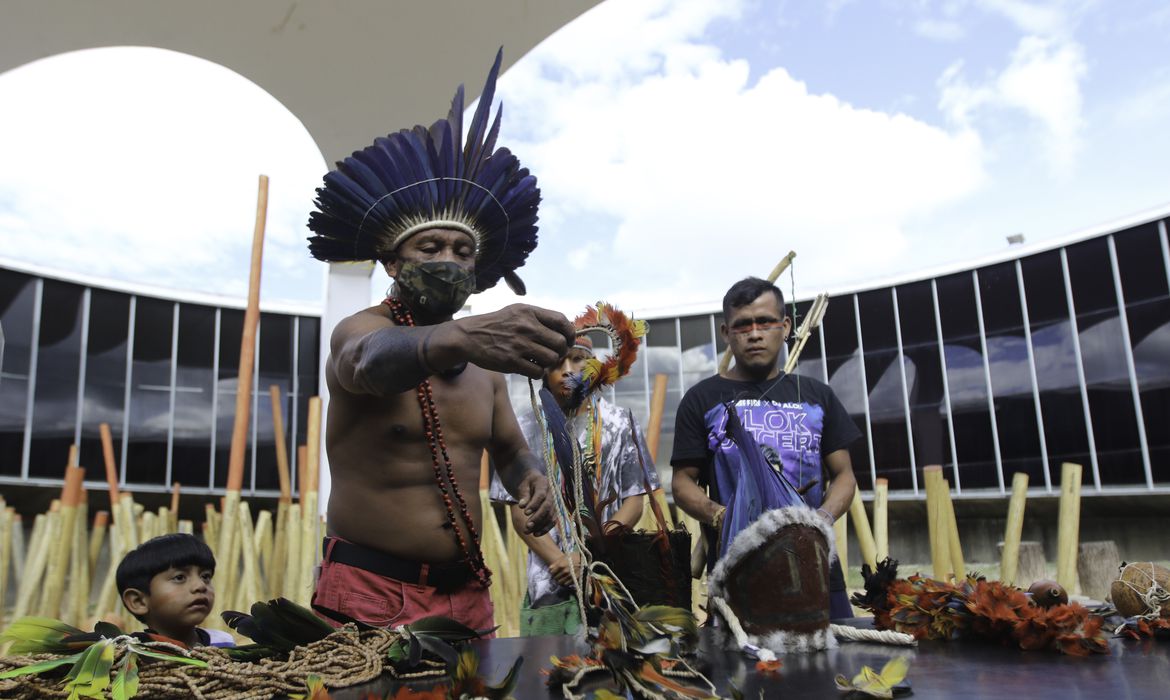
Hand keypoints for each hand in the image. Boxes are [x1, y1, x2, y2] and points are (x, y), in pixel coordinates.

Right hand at [454, 304, 574, 377]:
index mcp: (529, 312)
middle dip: (561, 351)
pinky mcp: (511, 362)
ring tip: (540, 361)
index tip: (568, 340)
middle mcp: (526, 327)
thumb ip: (538, 318)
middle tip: (554, 354)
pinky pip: (537, 371)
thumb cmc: (496, 325)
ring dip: (549, 363)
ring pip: (551, 359)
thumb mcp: (516, 312)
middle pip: (560, 343)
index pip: (561, 321)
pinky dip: (537, 372)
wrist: (469, 336)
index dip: (570, 333)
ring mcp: (519, 345)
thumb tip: (563, 331)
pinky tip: (530, 367)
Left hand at [516, 471, 553, 535]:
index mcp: (543, 483)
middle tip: (526, 526)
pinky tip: (535, 534)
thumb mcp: (523, 486)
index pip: (541, 495)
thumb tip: (522, 505)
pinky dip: (545, 528)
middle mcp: (552, 493)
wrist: (533, 483)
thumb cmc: (526, 484)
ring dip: (540, 525)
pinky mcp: (554, 511)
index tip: (525, 513)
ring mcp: (554, 502)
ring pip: (550, 515)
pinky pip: (552, 521)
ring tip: (527, 531)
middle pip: (547, 507)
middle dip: (537, 518)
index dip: (534, 504)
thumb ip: (524, 495)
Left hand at [549, 552, 582, 586]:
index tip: (554, 572)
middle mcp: (564, 571)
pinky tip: (566, 579)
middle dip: (555, 577)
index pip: (552, 572)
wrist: (584, 558)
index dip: (552, 572)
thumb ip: (556, 563)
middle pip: (555, 578)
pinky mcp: (574, 579)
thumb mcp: (564, 557)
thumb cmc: (573, 556)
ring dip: (560, 580)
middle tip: (557, 575)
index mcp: (561, 565)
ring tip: (561, 578)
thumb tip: (550, 569)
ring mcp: (569, 576)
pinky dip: (565, 582)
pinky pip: (566, 584)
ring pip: (560, 582)